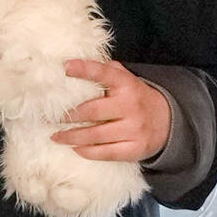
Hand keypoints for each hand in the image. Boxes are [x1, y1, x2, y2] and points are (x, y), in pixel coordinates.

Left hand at [54, 59, 172, 162]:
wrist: (167, 122)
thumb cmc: (136, 98)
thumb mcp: (127, 80)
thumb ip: (107, 72)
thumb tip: (77, 64)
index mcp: (127, 84)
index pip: (104, 74)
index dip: (85, 69)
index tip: (65, 67)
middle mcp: (130, 106)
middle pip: (92, 111)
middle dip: (68, 115)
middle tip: (49, 118)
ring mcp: (133, 129)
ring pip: (95, 135)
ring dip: (71, 136)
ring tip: (55, 136)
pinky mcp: (134, 149)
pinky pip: (105, 152)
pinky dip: (87, 151)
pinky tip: (75, 148)